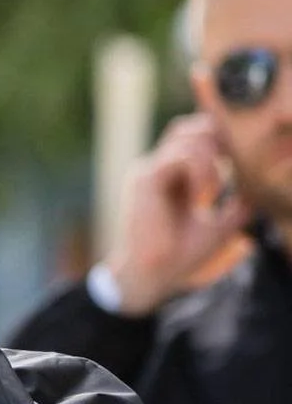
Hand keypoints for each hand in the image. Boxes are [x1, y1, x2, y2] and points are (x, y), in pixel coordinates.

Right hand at [103, 113, 248, 315]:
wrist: (154, 276)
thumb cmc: (181, 254)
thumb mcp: (221, 225)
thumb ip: (237, 205)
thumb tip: (258, 191)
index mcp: (173, 177)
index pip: (196, 138)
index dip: (221, 139)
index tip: (242, 159)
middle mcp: (158, 168)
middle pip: (188, 128)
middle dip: (216, 138)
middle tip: (233, 165)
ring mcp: (149, 171)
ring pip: (185, 136)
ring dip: (210, 156)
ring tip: (214, 190)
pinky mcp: (144, 180)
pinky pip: (177, 157)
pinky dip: (199, 170)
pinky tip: (204, 196)